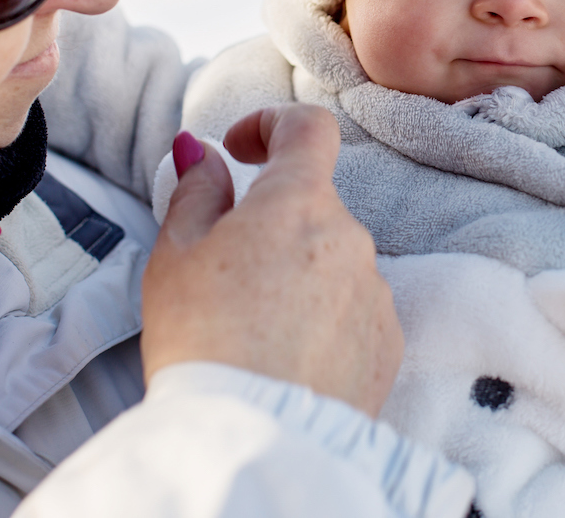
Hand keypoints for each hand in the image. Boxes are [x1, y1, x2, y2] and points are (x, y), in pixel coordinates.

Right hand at [141, 104, 401, 416]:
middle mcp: (351, 237)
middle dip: (271, 223)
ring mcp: (376, 290)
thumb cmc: (204, 342)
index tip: (241, 151)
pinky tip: (285, 353)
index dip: (273, 125)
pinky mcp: (389, 340)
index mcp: (299, 202)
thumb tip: (203, 154)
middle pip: (313, 206)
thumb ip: (196, 191)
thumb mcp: (175, 255)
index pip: (309, 128)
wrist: (253, 438)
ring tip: (251, 326)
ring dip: (297, 274)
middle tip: (223, 270)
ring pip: (333, 260)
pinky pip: (353, 309)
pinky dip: (322, 317)